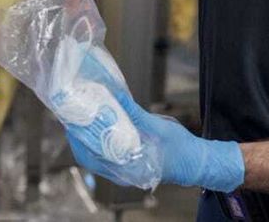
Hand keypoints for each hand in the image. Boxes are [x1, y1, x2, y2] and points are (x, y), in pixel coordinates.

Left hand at [62, 58, 244, 193]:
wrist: (196, 162)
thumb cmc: (180, 149)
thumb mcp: (157, 127)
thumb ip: (134, 114)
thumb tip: (116, 96)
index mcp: (127, 169)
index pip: (91, 155)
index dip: (78, 136)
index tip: (72, 118)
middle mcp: (121, 173)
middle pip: (89, 154)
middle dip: (79, 133)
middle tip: (74, 111)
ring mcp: (124, 170)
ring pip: (96, 153)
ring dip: (88, 135)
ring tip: (84, 114)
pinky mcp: (127, 164)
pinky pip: (106, 152)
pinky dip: (99, 138)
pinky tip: (100, 123)